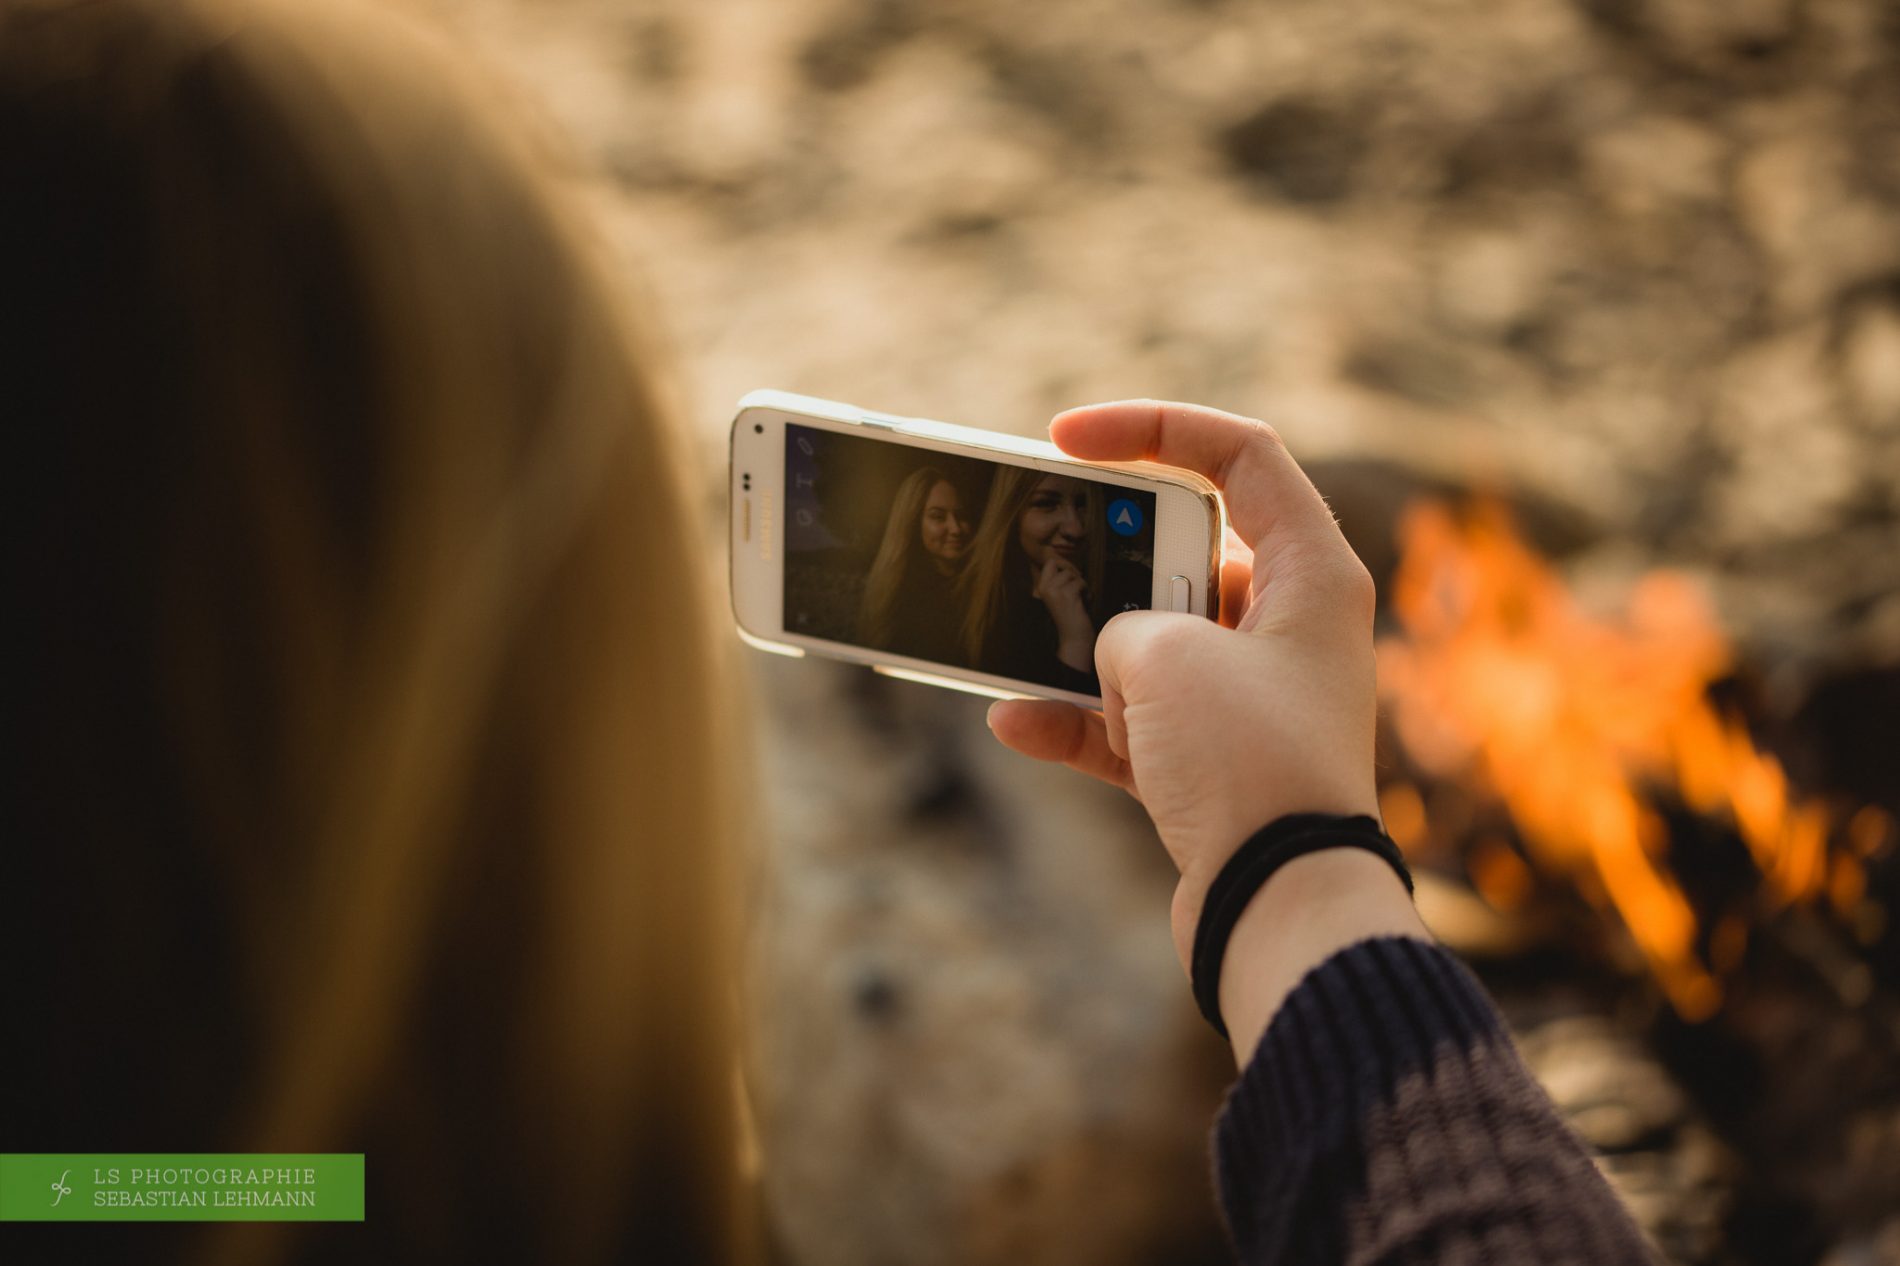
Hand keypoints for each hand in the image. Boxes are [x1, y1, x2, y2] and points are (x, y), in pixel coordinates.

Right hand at [987, 401, 1421, 1056]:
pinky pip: (1131, 724)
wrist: (1279, 906)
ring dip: (1082, 647)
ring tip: (1015, 641)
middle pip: (1185, 551)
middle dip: (1106, 558)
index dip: (1154, 428)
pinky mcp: (1215, 765)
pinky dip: (1076, 722)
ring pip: (1151, 641)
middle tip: (1044, 555)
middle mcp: (1291, 627)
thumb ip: (1123, 623)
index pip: (1242, 455)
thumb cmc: (1247, 762)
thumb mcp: (1165, 656)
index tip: (1069, 439)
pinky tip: (1015, 724)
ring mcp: (1251, 699)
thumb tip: (1112, 656)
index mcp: (1312, 572)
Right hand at [1031, 554, 1093, 670]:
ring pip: (1073, 574)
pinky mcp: (1067, 596)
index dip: (1063, 564)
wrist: (1074, 638)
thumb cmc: (1070, 615)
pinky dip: (1087, 592)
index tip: (1072, 576)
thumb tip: (1067, 561)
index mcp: (1040, 588)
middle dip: (1074, 573)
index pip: (1050, 562)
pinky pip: (1081, 583)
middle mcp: (1044, 588)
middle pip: (1062, 565)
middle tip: (1079, 588)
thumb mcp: (1060, 595)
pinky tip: (1085, 603)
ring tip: (1081, 598)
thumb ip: (1060, 580)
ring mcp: (1054, 591)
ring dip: (1082, 584)